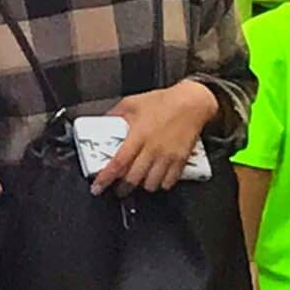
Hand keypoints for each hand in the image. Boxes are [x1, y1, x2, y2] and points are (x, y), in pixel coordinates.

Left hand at [95, 81, 218, 192]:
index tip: (98, 187)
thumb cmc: (163, 101)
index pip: (118, 163)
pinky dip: (161, 184)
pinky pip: (169, 182)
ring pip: (151, 184)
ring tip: (137, 181)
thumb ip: (116, 114)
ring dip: (142, 185)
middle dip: (123, 187)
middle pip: (133, 178)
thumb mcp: (131, 103)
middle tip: (118, 188)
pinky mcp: (180, 161)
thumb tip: (104, 121)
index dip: (106, 177)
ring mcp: (167, 157)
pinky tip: (156, 179)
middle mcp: (152, 150)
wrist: (190, 103)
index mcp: (137, 136)